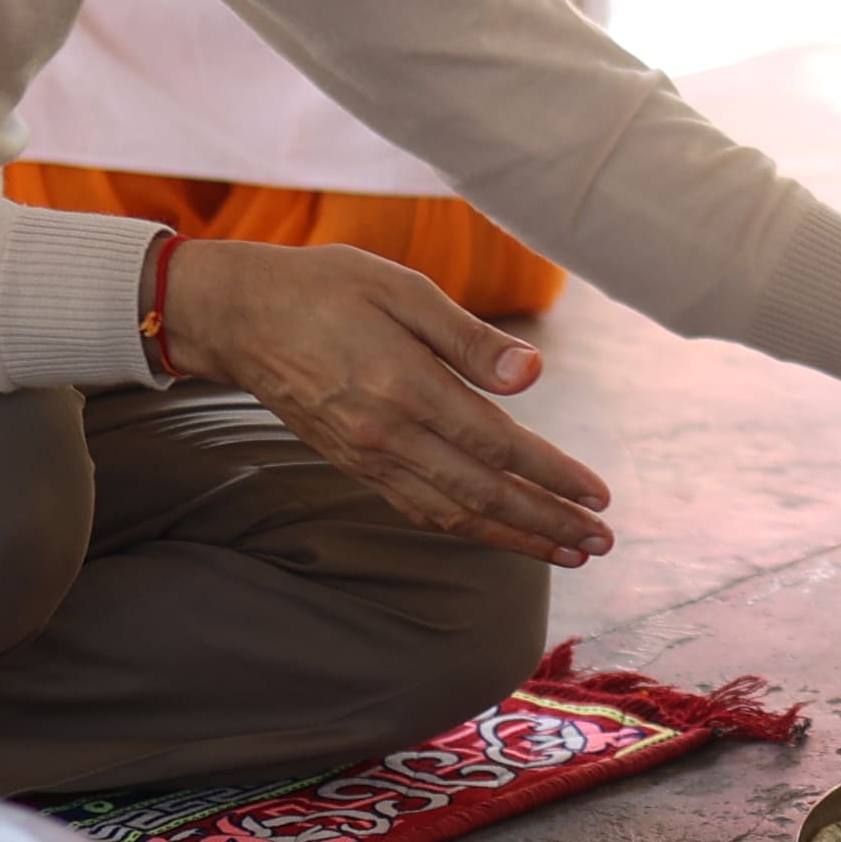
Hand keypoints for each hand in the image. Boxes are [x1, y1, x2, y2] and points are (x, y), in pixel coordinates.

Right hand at [156, 236, 613, 567]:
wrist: (240, 316)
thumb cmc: (327, 288)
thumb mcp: (403, 289)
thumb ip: (470, 338)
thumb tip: (534, 375)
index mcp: (405, 386)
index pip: (498, 445)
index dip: (553, 475)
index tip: (598, 495)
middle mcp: (387, 435)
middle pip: (483, 494)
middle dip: (547, 523)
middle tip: (600, 543)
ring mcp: (367, 457)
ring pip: (452, 514)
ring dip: (514, 538)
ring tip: (566, 553)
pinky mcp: (354, 464)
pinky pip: (418, 509)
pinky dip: (466, 528)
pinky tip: (499, 534)